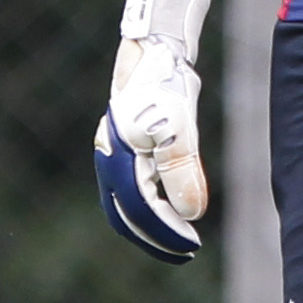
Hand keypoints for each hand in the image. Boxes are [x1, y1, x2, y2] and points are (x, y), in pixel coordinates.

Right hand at [96, 0, 211, 262]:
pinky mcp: (123, 145)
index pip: (139, 213)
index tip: (193, 246)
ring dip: (150, 224)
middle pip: (125, 216)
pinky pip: (131, 186)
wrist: (153, 50)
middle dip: (154, 238)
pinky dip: (148, 205)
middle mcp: (109, 161)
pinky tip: (170, 205)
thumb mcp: (179, 132)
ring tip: (179, 235)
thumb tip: (189, 216)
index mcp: (118, 161)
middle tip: (186, 252)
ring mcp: (113, 153)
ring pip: (125, 203)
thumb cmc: (164, 90)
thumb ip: (182, 174)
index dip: (165, 234)